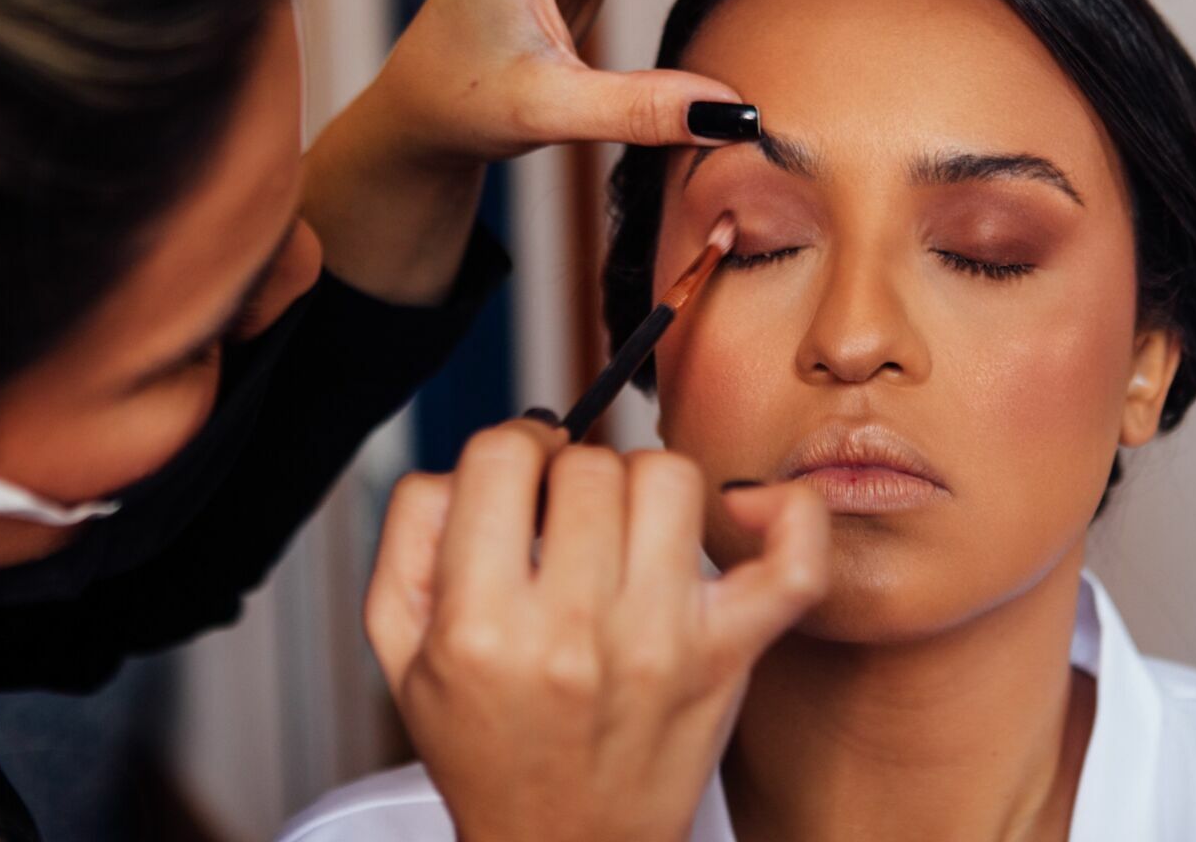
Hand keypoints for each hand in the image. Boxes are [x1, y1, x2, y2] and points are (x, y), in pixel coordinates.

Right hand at [364, 417, 829, 841]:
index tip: (522, 472)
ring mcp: (662, 642)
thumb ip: (411, 537)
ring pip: (672, 479)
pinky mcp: (729, 656)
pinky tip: (745, 509)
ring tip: (626, 526)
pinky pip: (793, 560)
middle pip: (590, 464)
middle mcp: (574, 632)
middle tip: (567, 515)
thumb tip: (465, 464)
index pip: (502, 458)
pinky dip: (787, 515)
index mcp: (482, 625)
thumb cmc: (488, 748)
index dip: (511, 448)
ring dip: (645, 486)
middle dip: (572, 473)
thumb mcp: (402, 653)